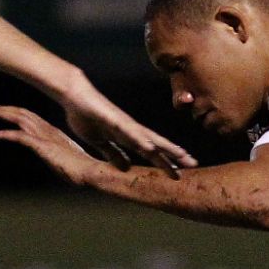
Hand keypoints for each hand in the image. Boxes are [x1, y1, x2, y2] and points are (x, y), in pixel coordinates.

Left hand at [0, 105, 106, 185]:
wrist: (93, 172)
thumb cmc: (84, 171)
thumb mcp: (67, 161)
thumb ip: (58, 158)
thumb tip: (57, 163)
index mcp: (54, 133)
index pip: (33, 118)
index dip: (18, 114)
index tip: (6, 113)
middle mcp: (49, 131)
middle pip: (24, 114)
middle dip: (6, 110)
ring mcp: (46, 137)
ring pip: (21, 120)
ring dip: (3, 115)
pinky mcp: (43, 146)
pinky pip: (21, 137)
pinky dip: (7, 134)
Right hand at [55, 76, 195, 174]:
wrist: (75, 96)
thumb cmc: (87, 116)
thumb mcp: (101, 142)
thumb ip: (113, 153)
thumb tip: (124, 167)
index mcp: (128, 136)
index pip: (151, 151)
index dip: (166, 161)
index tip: (180, 171)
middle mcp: (131, 130)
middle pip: (157, 144)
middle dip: (174, 155)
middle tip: (193, 163)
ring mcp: (124, 124)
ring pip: (149, 138)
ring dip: (165, 148)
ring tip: (181, 156)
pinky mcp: (114, 120)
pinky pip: (130, 132)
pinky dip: (141, 140)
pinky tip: (151, 148)